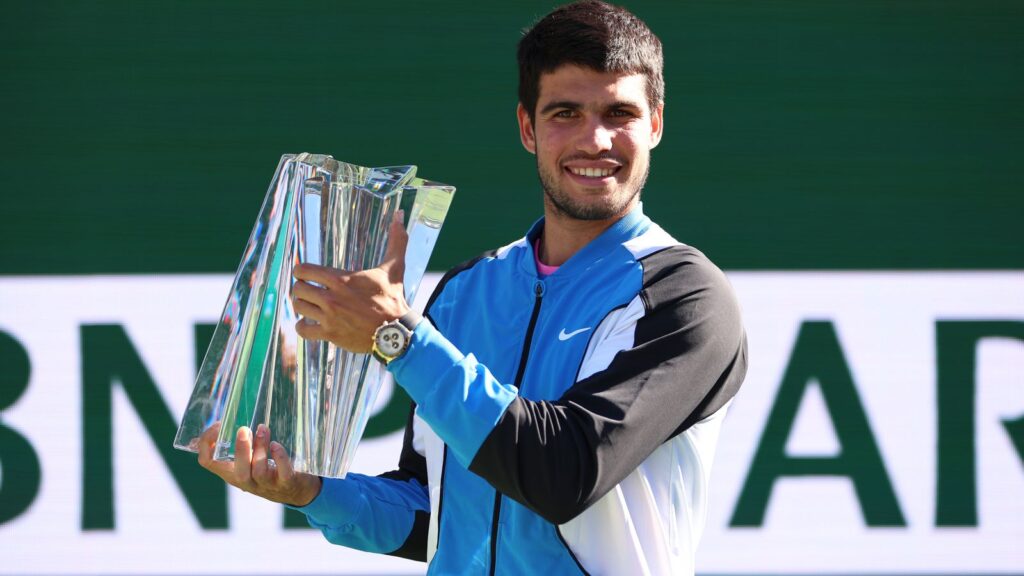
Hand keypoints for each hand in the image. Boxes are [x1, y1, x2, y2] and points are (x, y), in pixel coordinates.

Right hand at [197, 422, 321, 506]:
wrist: (295, 491)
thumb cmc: (267, 468)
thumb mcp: (248, 459)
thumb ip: (239, 442)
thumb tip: (226, 415)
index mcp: (232, 472)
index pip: (208, 462)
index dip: (206, 443)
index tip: (218, 425)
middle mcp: (246, 481)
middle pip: (238, 471)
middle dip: (240, 449)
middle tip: (243, 429)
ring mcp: (267, 484)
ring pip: (259, 471)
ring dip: (260, 448)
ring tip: (263, 429)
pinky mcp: (286, 483)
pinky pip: (283, 473)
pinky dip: (280, 458)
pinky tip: (276, 445)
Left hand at [291, 212, 409, 352]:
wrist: (397, 332)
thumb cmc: (394, 298)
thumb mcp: (394, 268)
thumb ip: (396, 241)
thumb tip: (400, 214)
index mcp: (341, 279)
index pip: (303, 270)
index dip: (302, 271)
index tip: (307, 275)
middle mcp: (332, 297)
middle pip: (297, 289)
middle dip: (301, 288)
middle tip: (310, 290)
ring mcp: (330, 317)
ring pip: (299, 307)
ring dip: (302, 306)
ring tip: (310, 306)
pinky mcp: (330, 334)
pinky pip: (303, 330)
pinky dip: (303, 326)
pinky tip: (311, 323)